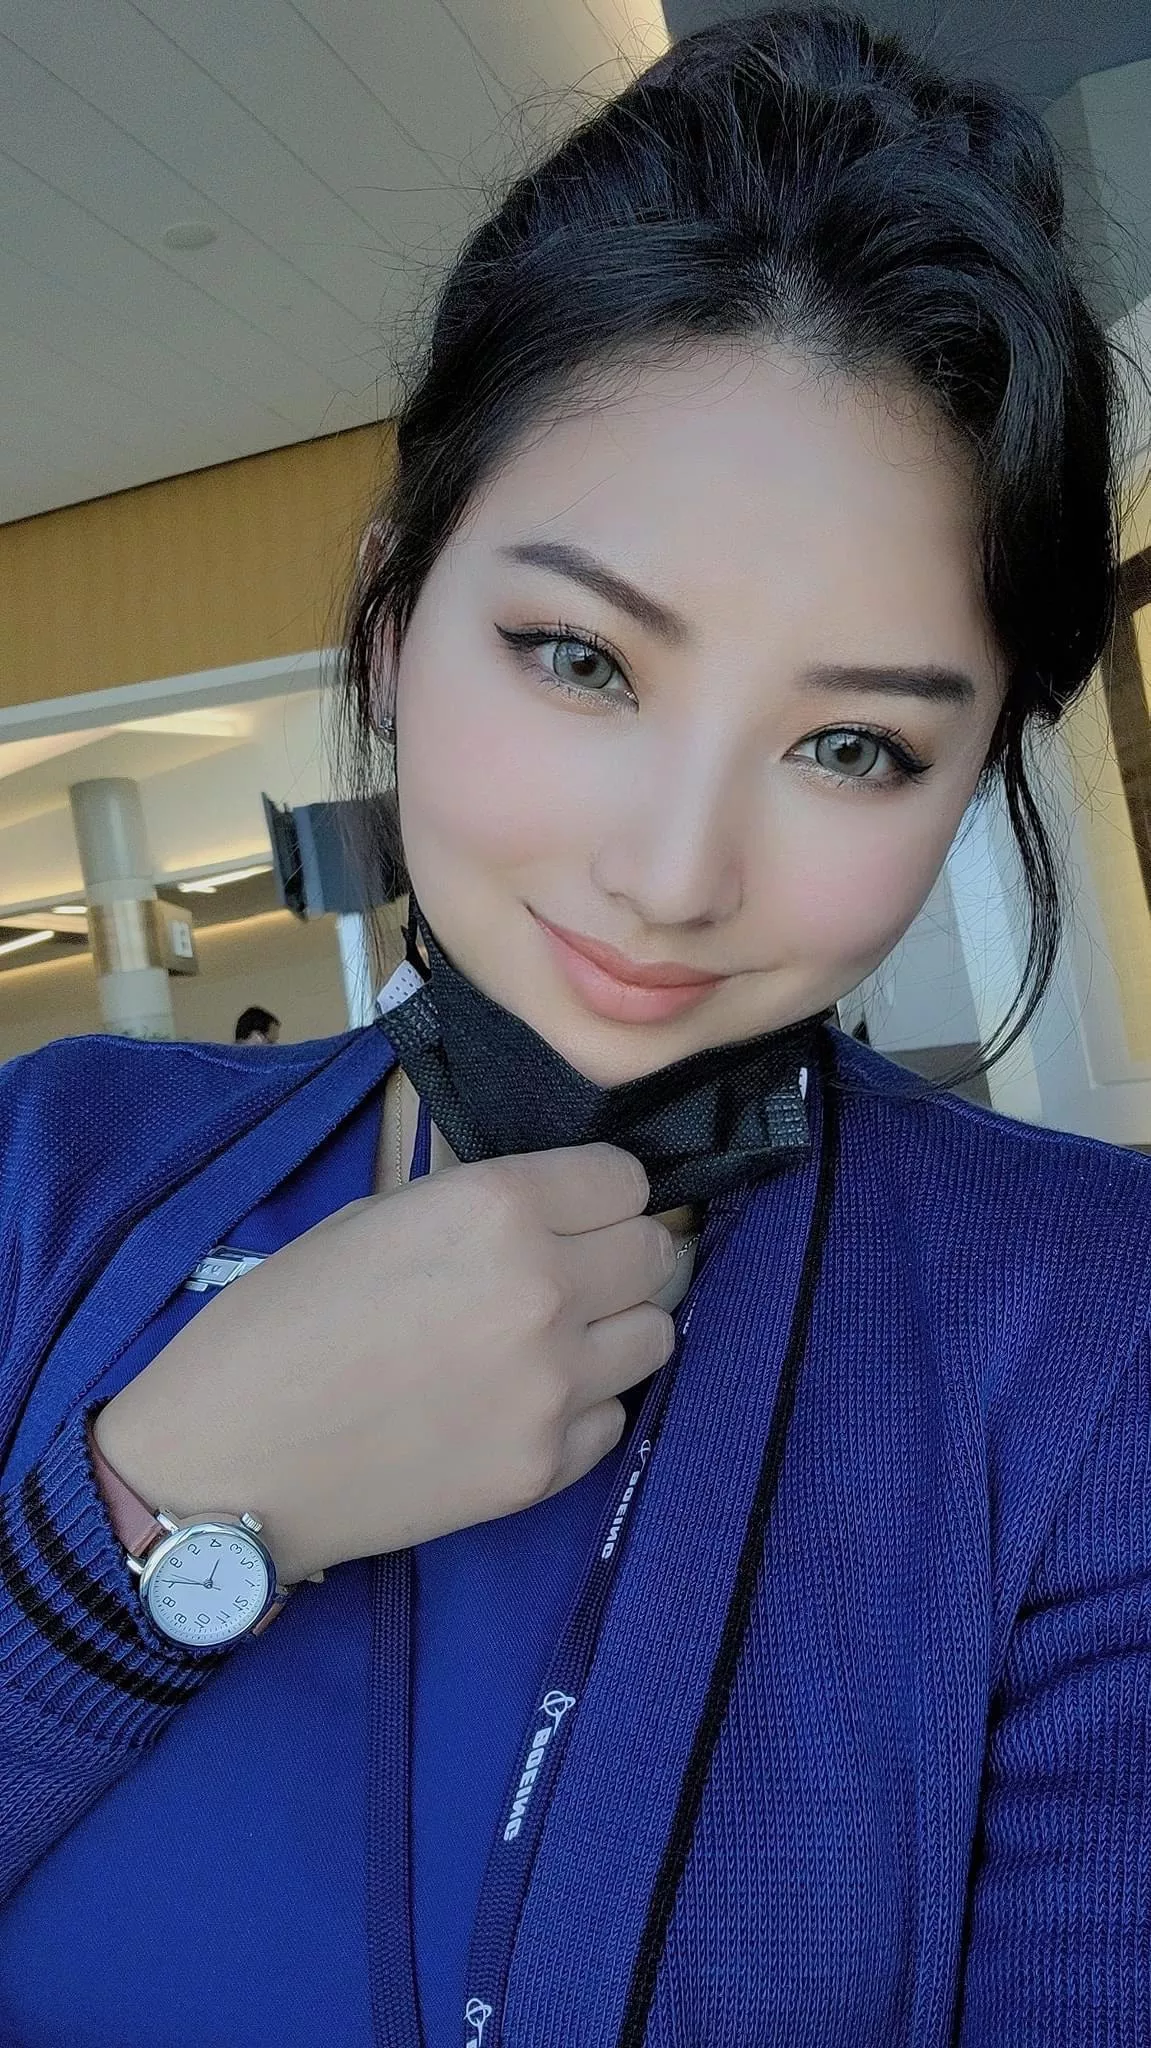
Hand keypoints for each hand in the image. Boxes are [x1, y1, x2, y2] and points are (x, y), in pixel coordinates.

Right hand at [94, 1145, 675, 1583]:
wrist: (226, 1465)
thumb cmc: (277, 1323)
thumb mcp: (372, 1219)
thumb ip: (475, 1209)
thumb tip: (547, 1211)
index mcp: (496, 1207)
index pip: (624, 1178)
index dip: (597, 1191)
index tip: (571, 1209)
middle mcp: (545, 1288)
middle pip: (656, 1252)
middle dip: (619, 1252)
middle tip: (572, 1271)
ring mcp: (554, 1386)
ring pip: (656, 1333)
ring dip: (616, 1327)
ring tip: (554, 1338)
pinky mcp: (546, 1468)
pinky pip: (614, 1416)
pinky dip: (583, 1406)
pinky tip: (518, 1405)